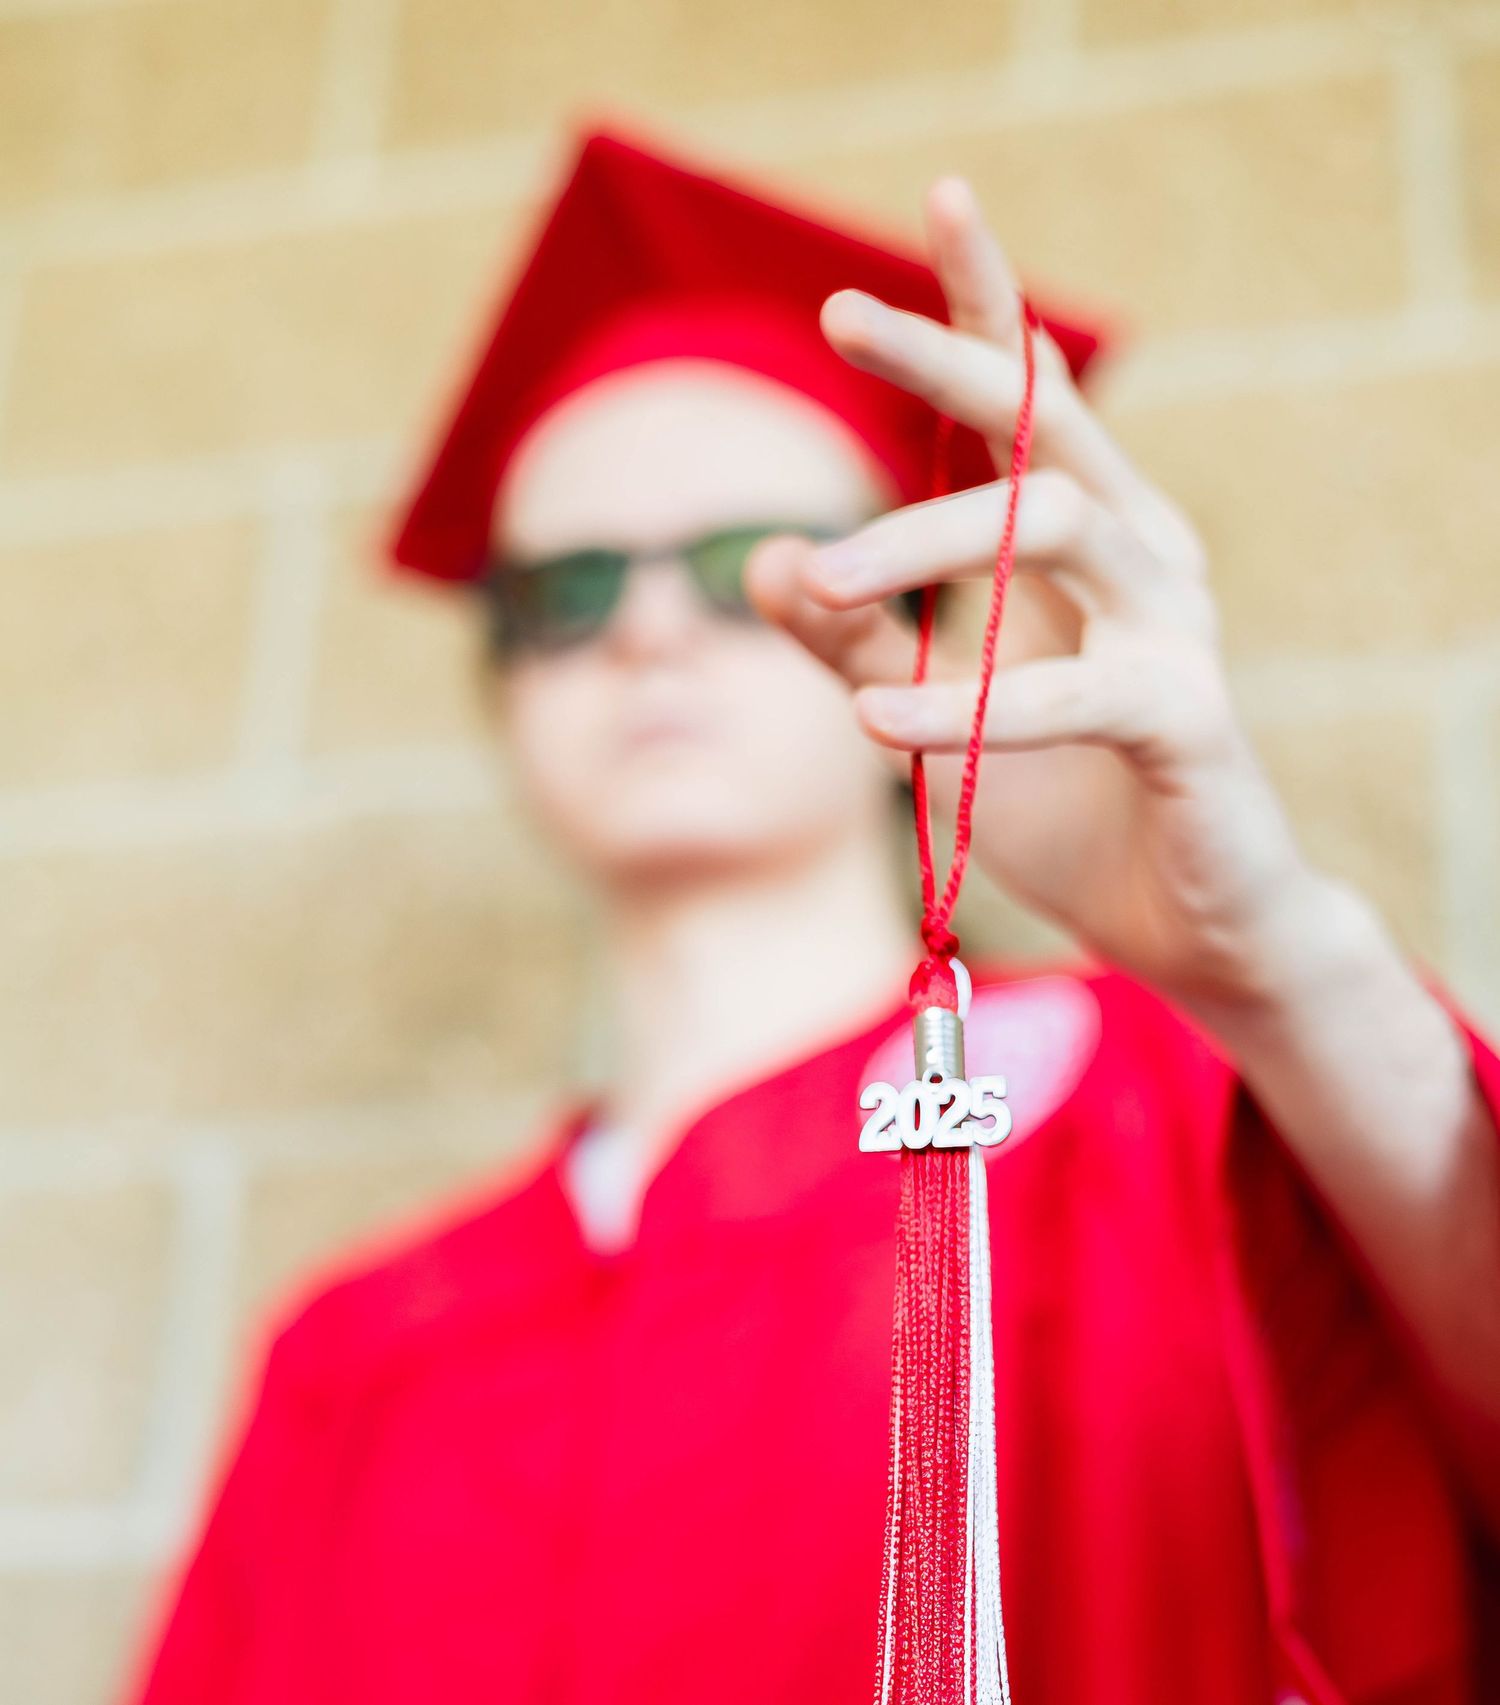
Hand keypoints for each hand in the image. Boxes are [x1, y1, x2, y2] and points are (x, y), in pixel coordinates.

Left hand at [748, 177, 1332, 1013]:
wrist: (1184, 920)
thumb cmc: (1061, 803)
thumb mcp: (932, 709)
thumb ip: (852, 639)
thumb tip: (762, 557)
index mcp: (1083, 538)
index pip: (1031, 397)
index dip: (984, 301)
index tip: (937, 198)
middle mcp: (1141, 554)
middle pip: (1047, 421)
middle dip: (945, 358)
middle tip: (838, 311)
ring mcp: (1173, 628)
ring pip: (1055, 521)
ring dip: (921, 542)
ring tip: (817, 580)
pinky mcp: (1188, 717)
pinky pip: (1074, 690)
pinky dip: (966, 701)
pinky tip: (875, 719)